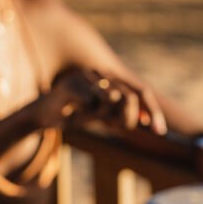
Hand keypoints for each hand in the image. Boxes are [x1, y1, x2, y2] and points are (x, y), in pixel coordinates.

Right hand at [33, 68, 166, 134]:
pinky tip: (73, 111)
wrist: (43, 115)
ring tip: (89, 116)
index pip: (140, 91)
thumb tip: (144, 119)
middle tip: (114, 127)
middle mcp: (102, 72)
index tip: (159, 131)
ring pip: (112, 98)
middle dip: (127, 118)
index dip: (152, 110)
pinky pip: (91, 103)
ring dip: (104, 115)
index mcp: (112, 78)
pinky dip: (85, 113)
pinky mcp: (72, 83)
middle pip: (129, 96)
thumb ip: (121, 115)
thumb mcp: (103, 117)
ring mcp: (87, 75)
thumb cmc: (74, 115)